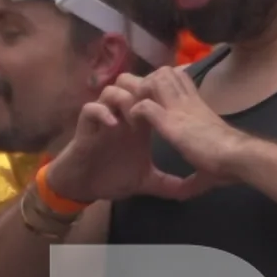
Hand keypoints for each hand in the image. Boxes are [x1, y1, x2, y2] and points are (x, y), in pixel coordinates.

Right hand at [39, 86, 200, 207]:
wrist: (84, 186)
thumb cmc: (113, 177)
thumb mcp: (147, 181)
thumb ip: (169, 184)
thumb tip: (192, 192)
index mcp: (139, 124)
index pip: (154, 97)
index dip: (165, 97)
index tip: (178, 110)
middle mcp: (122, 116)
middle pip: (134, 85)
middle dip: (145, 92)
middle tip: (155, 108)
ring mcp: (104, 118)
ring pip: (112, 90)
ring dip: (125, 100)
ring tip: (135, 120)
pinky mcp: (86, 126)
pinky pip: (91, 108)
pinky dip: (102, 112)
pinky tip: (114, 125)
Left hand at [122, 66, 251, 181]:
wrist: (237, 157)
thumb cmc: (229, 161)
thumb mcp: (209, 167)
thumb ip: (194, 178)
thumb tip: (187, 194)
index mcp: (197, 107)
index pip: (178, 77)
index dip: (163, 82)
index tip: (154, 99)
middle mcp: (187, 101)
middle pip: (163, 72)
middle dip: (147, 82)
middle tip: (139, 102)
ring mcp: (178, 108)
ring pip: (152, 80)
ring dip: (140, 93)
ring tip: (136, 112)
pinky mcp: (170, 120)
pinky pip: (144, 105)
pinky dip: (135, 112)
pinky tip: (134, 125)